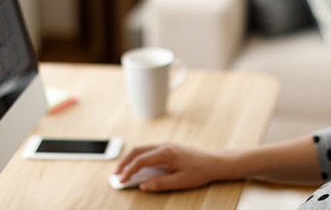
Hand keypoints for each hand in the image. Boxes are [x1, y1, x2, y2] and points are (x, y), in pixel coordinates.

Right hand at [113, 143, 231, 191]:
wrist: (214, 162)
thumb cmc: (200, 172)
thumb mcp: (180, 182)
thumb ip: (160, 183)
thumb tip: (143, 185)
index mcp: (166, 153)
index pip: (140, 160)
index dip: (128, 171)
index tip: (121, 181)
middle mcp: (164, 146)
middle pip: (137, 151)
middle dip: (124, 162)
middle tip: (116, 174)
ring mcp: (167, 145)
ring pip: (143, 149)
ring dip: (131, 158)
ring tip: (123, 170)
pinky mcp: (170, 148)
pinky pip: (150, 150)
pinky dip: (140, 157)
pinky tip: (138, 166)